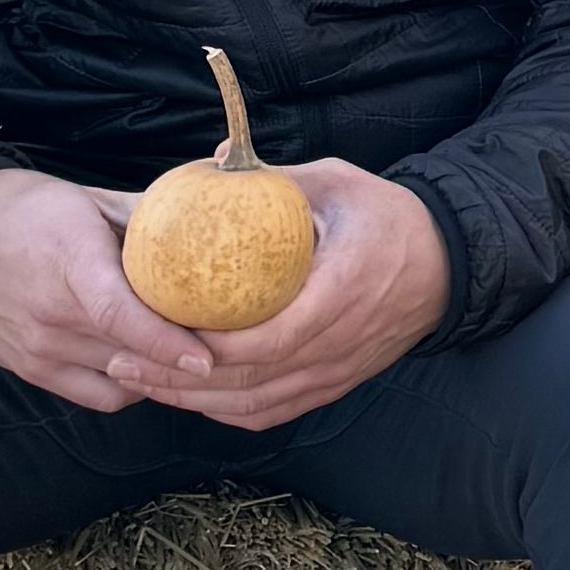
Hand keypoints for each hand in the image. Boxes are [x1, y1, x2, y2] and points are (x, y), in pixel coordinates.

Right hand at [0, 166, 217, 415]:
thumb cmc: (28, 211)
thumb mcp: (90, 200)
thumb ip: (149, 217)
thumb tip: (216, 211)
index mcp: (69, 263)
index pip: (118, 314)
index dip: (165, 341)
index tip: (207, 357)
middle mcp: (50, 316)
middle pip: (128, 354)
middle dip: (182, 359)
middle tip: (230, 350)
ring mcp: (37, 349)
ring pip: (119, 382)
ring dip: (157, 377)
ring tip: (191, 357)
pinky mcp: (29, 370)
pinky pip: (95, 395)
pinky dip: (130, 386)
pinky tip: (150, 365)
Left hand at [129, 163, 453, 433]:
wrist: (448, 264)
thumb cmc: (388, 217)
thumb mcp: (338, 182)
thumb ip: (276, 178)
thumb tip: (211, 159)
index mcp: (342, 290)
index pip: (269, 337)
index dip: (208, 345)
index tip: (156, 327)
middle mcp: (339, 343)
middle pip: (249, 382)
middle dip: (178, 378)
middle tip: (122, 360)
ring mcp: (338, 371)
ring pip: (255, 404)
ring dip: (193, 400)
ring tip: (140, 381)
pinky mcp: (335, 384)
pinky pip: (274, 411)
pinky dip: (227, 411)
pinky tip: (190, 397)